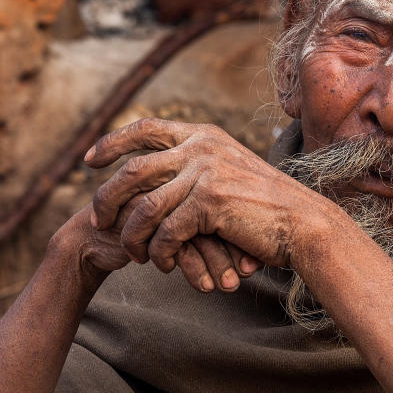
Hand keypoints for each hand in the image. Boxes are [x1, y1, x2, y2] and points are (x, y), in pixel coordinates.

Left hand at [85, 118, 334, 279]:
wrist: (302, 222)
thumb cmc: (266, 205)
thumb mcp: (230, 170)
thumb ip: (197, 165)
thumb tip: (154, 171)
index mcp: (204, 136)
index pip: (146, 127)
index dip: (113, 142)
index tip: (89, 160)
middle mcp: (202, 147)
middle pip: (132, 168)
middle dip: (107, 197)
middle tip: (98, 220)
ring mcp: (205, 172)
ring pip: (143, 207)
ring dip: (131, 236)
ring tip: (135, 253)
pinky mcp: (209, 202)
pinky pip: (165, 233)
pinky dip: (160, 253)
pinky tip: (165, 264)